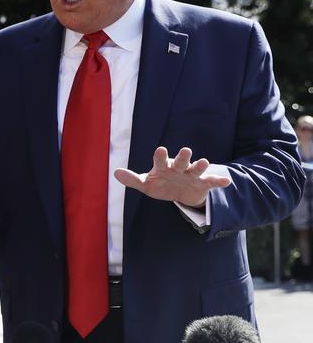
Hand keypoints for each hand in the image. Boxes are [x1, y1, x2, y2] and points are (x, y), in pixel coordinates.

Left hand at [114, 146, 230, 207]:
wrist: (180, 193)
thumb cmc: (160, 184)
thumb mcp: (146, 184)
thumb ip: (132, 179)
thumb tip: (115, 172)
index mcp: (163, 167)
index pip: (160, 160)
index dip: (160, 156)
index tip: (161, 150)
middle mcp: (179, 168)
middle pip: (181, 161)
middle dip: (183, 157)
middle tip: (186, 151)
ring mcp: (191, 175)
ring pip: (197, 169)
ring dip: (200, 166)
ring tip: (205, 162)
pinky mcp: (203, 183)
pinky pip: (212, 182)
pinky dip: (218, 181)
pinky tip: (226, 182)